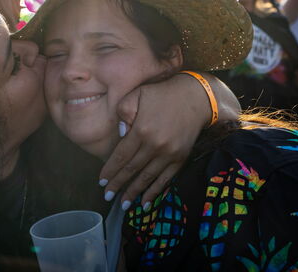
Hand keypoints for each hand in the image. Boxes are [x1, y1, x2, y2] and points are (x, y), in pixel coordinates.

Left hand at [100, 74, 209, 208]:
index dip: (110, 170)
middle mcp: (155, 145)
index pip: (121, 155)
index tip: (101, 182)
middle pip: (132, 170)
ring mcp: (170, 154)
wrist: (196, 97)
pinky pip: (166, 179)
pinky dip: (156, 192)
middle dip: (118, 185)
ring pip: (148, 178)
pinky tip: (146, 202)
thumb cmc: (162, 93)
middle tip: (108, 197)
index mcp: (141, 130)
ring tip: (124, 205)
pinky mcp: (181, 158)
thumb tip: (120, 135)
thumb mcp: (137, 94)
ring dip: (135, 192)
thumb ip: (124, 112)